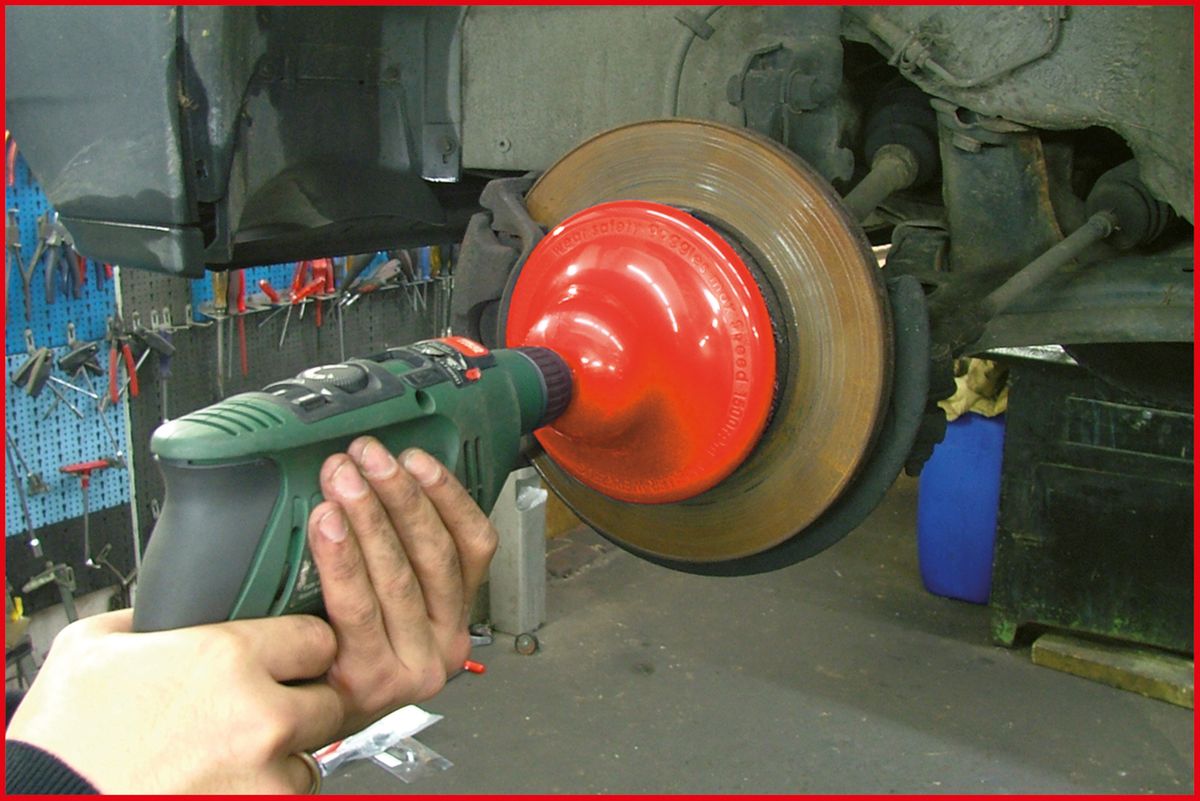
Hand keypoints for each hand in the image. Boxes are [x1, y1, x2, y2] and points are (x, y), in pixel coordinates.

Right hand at [5, 611, 341, 793]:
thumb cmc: (61, 744)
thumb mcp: (89, 647)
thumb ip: (146, 618)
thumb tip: (163, 613)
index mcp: (226, 657)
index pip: (316, 635)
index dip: (301, 645)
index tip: (289, 654)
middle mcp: (259, 714)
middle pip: (329, 695)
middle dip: (304, 700)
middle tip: (268, 706)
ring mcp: (262, 772)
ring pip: (313, 753)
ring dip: (288, 752)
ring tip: (240, 752)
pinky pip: (288, 795)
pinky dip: (267, 789)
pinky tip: (229, 781)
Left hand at [307, 439, 497, 735]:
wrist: (304, 722)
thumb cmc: (341, 651)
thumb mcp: (388, 603)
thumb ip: (397, 554)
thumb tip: (378, 479)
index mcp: (458, 614)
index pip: (475, 546)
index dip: (448, 495)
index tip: (416, 457)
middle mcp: (444, 642)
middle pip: (436, 554)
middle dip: (400, 494)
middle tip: (368, 456)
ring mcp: (412, 666)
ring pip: (399, 576)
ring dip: (370, 516)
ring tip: (344, 477)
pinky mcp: (372, 680)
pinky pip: (357, 607)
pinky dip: (342, 559)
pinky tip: (327, 525)